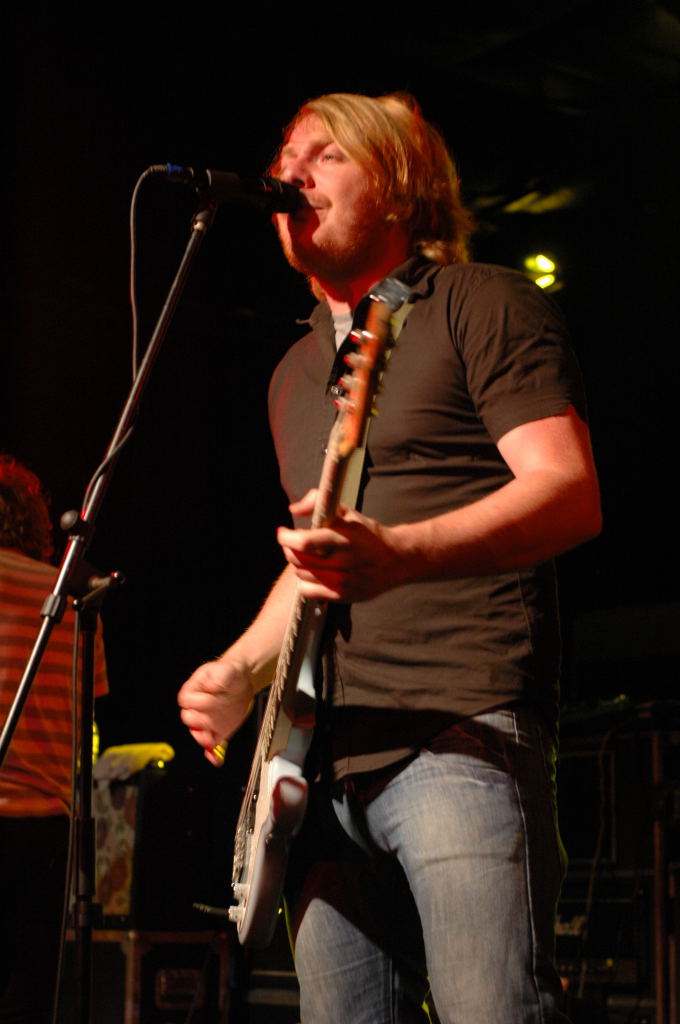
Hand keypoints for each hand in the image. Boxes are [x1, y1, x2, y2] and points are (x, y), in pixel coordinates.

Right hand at [178, 657, 254, 766]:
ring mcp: (205, 722)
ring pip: (198, 734)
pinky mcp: (216, 732)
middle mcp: (195, 709)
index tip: (212, 696)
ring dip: (206, 736)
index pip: (187, 702)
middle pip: (190, 720)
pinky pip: (210, 746)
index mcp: (191, 692)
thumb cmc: (229, 673)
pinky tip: (216, 759)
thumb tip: (213, 686)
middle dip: (203, 719)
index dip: (200, 701)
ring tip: (213, 734)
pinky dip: (213, 754)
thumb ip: (219, 676)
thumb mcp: (225, 669)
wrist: (241, 681)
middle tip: (216, 714)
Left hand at [277, 490, 406, 601]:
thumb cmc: (368, 534)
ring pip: (302, 574)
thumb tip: (293, 510)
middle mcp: (343, 561)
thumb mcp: (348, 512)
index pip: (304, 542)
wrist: (398, 559)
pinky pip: (309, 592)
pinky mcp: (344, 595)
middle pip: (298, 559)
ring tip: (306, 557)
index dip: (286, 538)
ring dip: (298, 565)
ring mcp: (343, 581)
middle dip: (289, 549)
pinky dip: (305, 582)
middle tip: (293, 544)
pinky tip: (313, 573)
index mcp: (343, 537)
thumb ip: (318, 502)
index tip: (283, 533)